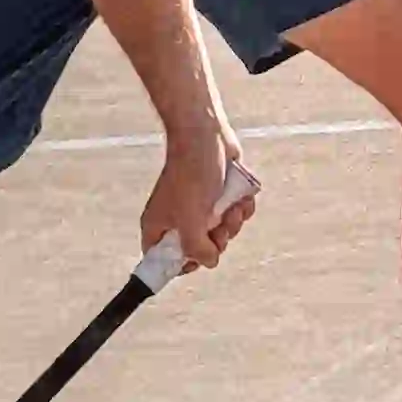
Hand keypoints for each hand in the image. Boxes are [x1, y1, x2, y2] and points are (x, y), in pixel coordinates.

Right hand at [143, 121, 256, 276]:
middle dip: (217, 240)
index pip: (163, 260)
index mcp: (160, 226)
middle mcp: (178, 218)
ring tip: (230, 206)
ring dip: (232, 222)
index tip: (197, 258)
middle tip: (219, 227)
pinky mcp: (220, 195)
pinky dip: (241, 207)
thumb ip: (196, 249)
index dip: (181, 264)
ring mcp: (201, 207)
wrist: (207, 137)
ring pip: (222, 232)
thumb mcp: (190, 220)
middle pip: (199, 249)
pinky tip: (239, 197)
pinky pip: (235, 214)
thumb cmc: (191, 174)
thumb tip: (209, 261)